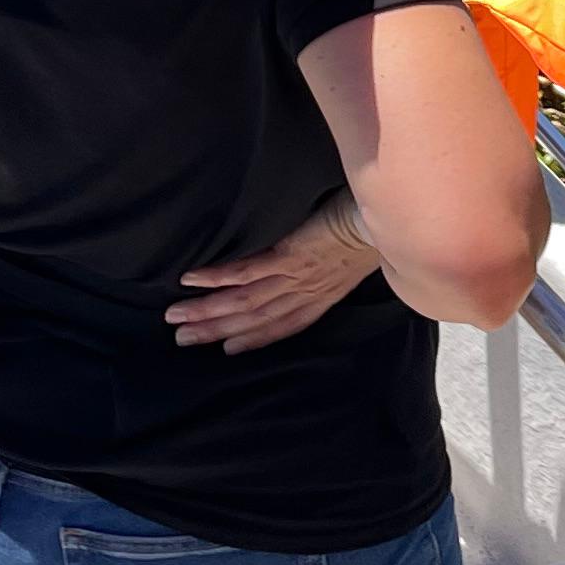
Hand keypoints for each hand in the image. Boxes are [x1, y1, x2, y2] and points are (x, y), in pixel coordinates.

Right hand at [168, 199, 380, 353]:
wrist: (388, 215)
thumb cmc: (374, 227)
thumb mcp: (355, 256)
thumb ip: (335, 267)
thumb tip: (322, 262)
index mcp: (322, 296)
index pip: (282, 325)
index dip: (253, 339)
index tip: (226, 349)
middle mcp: (305, 293)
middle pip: (254, 319)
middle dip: (216, 331)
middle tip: (181, 339)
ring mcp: (296, 276)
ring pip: (244, 302)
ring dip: (207, 311)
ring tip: (176, 317)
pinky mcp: (289, 255)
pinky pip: (247, 271)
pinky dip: (218, 278)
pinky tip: (192, 279)